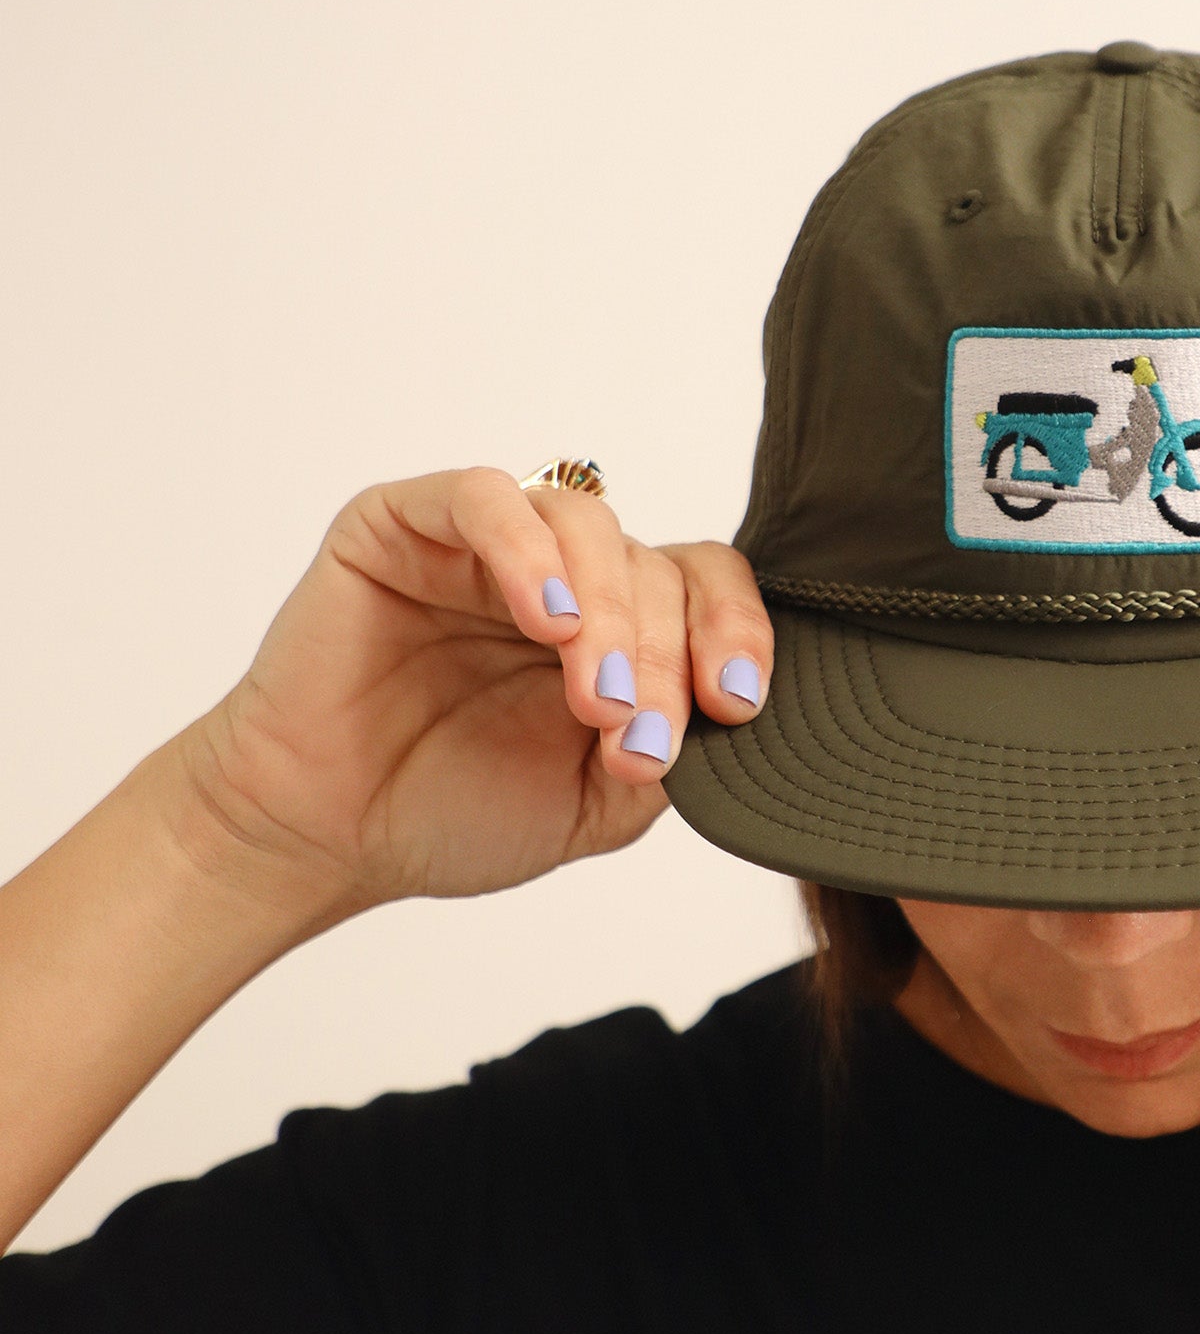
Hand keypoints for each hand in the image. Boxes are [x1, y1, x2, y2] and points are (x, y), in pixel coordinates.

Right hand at [173, 469, 772, 920]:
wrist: (328, 836)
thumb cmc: (453, 811)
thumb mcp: (596, 804)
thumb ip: (667, 754)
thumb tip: (726, 713)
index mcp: (619, 626)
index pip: (706, 588)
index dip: (736, 634)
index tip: (737, 705)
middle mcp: (564, 573)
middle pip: (654, 566)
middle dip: (662, 657)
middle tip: (637, 732)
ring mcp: (487, 543)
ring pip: (587, 525)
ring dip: (607, 612)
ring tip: (598, 696)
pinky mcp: (405, 523)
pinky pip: (484, 497)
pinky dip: (526, 552)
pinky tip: (546, 619)